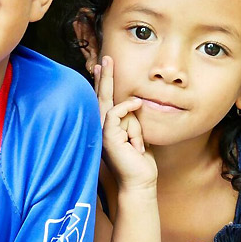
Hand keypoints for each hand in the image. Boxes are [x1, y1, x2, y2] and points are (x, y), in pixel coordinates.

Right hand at [95, 56, 156, 189]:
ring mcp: (101, 131)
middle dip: (104, 76)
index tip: (101, 67)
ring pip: (116, 108)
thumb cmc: (140, 161)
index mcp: (107, 127)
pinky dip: (128, 110)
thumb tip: (136, 102)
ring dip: (134, 125)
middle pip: (100, 96)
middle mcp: (100, 127)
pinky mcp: (106, 136)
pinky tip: (137, 110)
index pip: (103, 100)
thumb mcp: (139, 134)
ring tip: (137, 145)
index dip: (102, 83)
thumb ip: (133, 119)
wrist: (139, 182)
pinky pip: (116, 112)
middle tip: (105, 59)